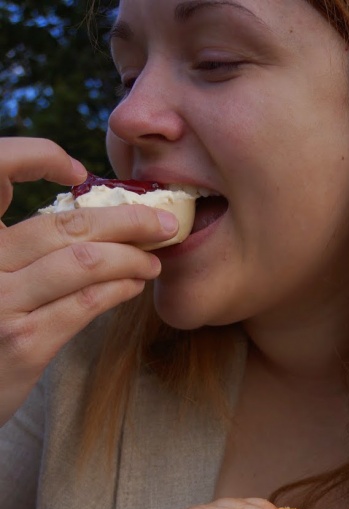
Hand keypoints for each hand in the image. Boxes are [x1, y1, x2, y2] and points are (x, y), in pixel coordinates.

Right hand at [0, 137, 177, 426]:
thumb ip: (15, 246)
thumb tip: (84, 215)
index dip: (35, 155)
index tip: (76, 170)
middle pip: (64, 224)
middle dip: (125, 220)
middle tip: (160, 224)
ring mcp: (0, 301)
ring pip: (83, 261)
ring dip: (131, 258)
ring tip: (153, 261)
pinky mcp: (23, 341)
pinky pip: (85, 304)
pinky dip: (119, 289)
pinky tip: (134, 286)